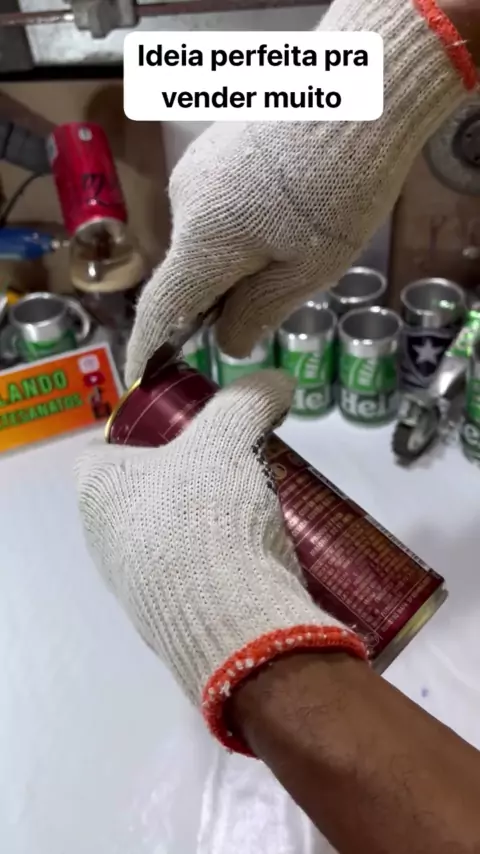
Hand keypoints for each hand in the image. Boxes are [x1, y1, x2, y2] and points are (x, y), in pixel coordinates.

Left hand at [75, 371, 364, 753]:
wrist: (231, 622)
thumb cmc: (206, 516)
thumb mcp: (227, 439)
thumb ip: (248, 400)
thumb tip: (277, 381)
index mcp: (97, 490)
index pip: (102, 445)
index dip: (140, 429)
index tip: (183, 425)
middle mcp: (102, 538)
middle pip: (141, 489)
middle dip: (184, 474)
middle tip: (228, 459)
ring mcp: (133, 584)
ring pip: (166, 532)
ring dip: (202, 518)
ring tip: (249, 503)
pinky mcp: (167, 618)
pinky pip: (188, 573)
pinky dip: (215, 557)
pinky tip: (252, 550)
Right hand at [125, 0, 475, 385]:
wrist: (358, 94)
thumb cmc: (341, 190)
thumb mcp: (309, 270)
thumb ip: (259, 312)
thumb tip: (227, 343)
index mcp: (204, 242)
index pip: (163, 307)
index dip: (149, 346)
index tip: (139, 375)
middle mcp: (186, 204)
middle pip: (191, 270)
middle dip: (221, 295)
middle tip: (276, 294)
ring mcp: (197, 171)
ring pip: (207, 235)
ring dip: (237, 255)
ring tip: (295, 239)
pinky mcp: (214, 148)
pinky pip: (218, 203)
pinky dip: (242, 223)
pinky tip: (287, 208)